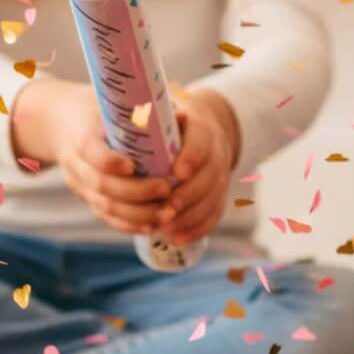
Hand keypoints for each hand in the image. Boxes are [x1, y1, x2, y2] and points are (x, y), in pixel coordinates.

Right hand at [48, 83, 173, 235]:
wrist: (63, 121)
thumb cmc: (100, 109)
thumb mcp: (114, 102)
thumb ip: (145, 110)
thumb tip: (183, 116)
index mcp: (82, 134)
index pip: (91, 152)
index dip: (110, 162)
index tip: (133, 166)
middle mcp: (76, 163)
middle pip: (102, 185)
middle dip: (137, 192)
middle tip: (167, 190)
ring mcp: (80, 184)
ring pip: (105, 206)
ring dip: (139, 214)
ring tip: (167, 213)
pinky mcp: (87, 199)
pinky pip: (106, 218)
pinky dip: (130, 224)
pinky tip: (152, 226)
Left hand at [156, 90, 235, 245]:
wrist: (202, 133)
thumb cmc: (172, 125)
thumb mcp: (164, 115)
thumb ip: (150, 119)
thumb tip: (133, 119)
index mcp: (203, 131)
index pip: (202, 144)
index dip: (192, 159)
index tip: (177, 173)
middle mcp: (216, 156)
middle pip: (209, 179)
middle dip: (188, 196)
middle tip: (167, 208)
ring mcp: (219, 179)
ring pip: (211, 201)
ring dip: (190, 217)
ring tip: (167, 227)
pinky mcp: (218, 197)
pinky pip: (213, 216)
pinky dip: (196, 230)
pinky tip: (176, 239)